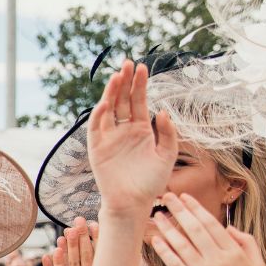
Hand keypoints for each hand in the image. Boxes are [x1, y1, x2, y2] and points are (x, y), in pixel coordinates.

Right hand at [86, 60, 178, 218]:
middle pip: (123, 99)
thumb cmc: (151, 182)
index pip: (139, 101)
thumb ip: (168, 134)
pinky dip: (99, 114)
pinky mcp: (97, 147)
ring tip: (117, 76)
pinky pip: (96, 127)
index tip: (142, 68)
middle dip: (125, 81)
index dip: (140, 84)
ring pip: (109, 108)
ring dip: (111, 92)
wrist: (133, 202)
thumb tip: (163, 111)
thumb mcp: (167, 156)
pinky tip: (105, 102)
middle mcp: (124, 129)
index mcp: (141, 129)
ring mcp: (110, 137)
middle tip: (128, 63)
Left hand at [150, 192, 265, 265]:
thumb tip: (227, 227)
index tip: (185, 197)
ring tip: (157, 215)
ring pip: (181, 244)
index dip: (196, 208)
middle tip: (166, 197)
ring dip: (167, 227)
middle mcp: (218, 260)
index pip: (211, 224)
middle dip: (179, 210)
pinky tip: (155, 239)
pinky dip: (164, 249)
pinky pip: (174, 263)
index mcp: (234, 253)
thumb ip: (247, 242)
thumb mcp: (257, 265)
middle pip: (194, 229)